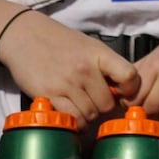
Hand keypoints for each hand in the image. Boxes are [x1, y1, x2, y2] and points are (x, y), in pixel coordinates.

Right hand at [0, 11, 138, 123]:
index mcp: (100, 54)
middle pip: (108, 103)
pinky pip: (70, 118)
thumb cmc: (63, 43)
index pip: (129, 75)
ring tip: (83, 107)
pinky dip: (74, 121)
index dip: (131, 89)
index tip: (123, 92)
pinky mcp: (48, 95)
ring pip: (90, 114)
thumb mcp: (92, 47)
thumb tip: (124, 90)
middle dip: (105, 107)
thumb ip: (107, 66)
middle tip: (97, 102)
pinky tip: (72, 114)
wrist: (27, 37)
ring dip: (89, 116)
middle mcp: (85, 69)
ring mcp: (66, 84)